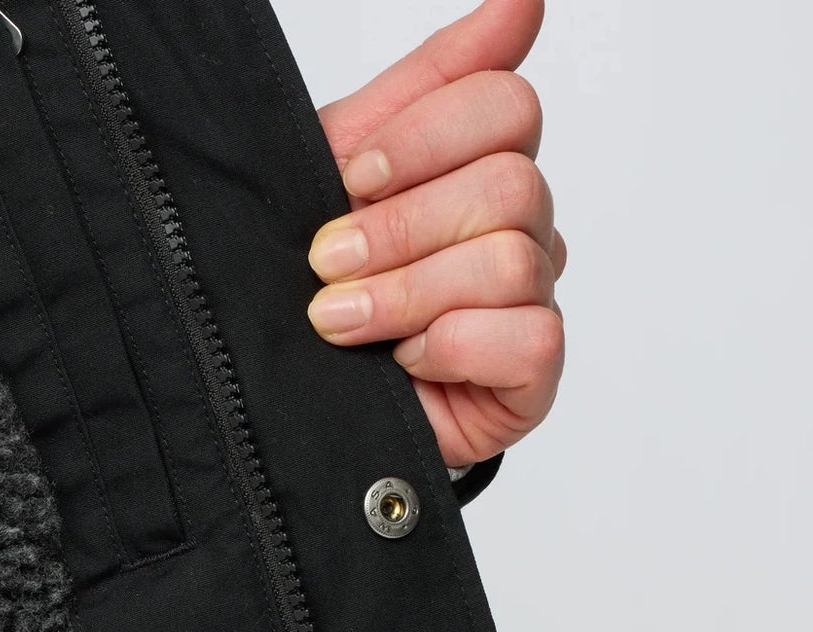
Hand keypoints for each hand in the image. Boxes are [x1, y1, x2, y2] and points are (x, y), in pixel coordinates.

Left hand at [309, 0, 564, 467]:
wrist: (286, 405)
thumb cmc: (316, 288)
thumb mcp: (337, 175)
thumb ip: (418, 88)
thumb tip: (522, 0)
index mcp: (478, 165)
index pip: (503, 105)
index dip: (422, 138)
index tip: (351, 179)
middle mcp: (518, 226)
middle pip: (508, 183)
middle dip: (399, 228)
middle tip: (326, 265)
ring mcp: (530, 299)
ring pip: (510, 259)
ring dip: (406, 293)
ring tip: (341, 323)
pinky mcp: (531, 373)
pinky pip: (527, 337)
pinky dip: (449, 346)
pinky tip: (402, 361)